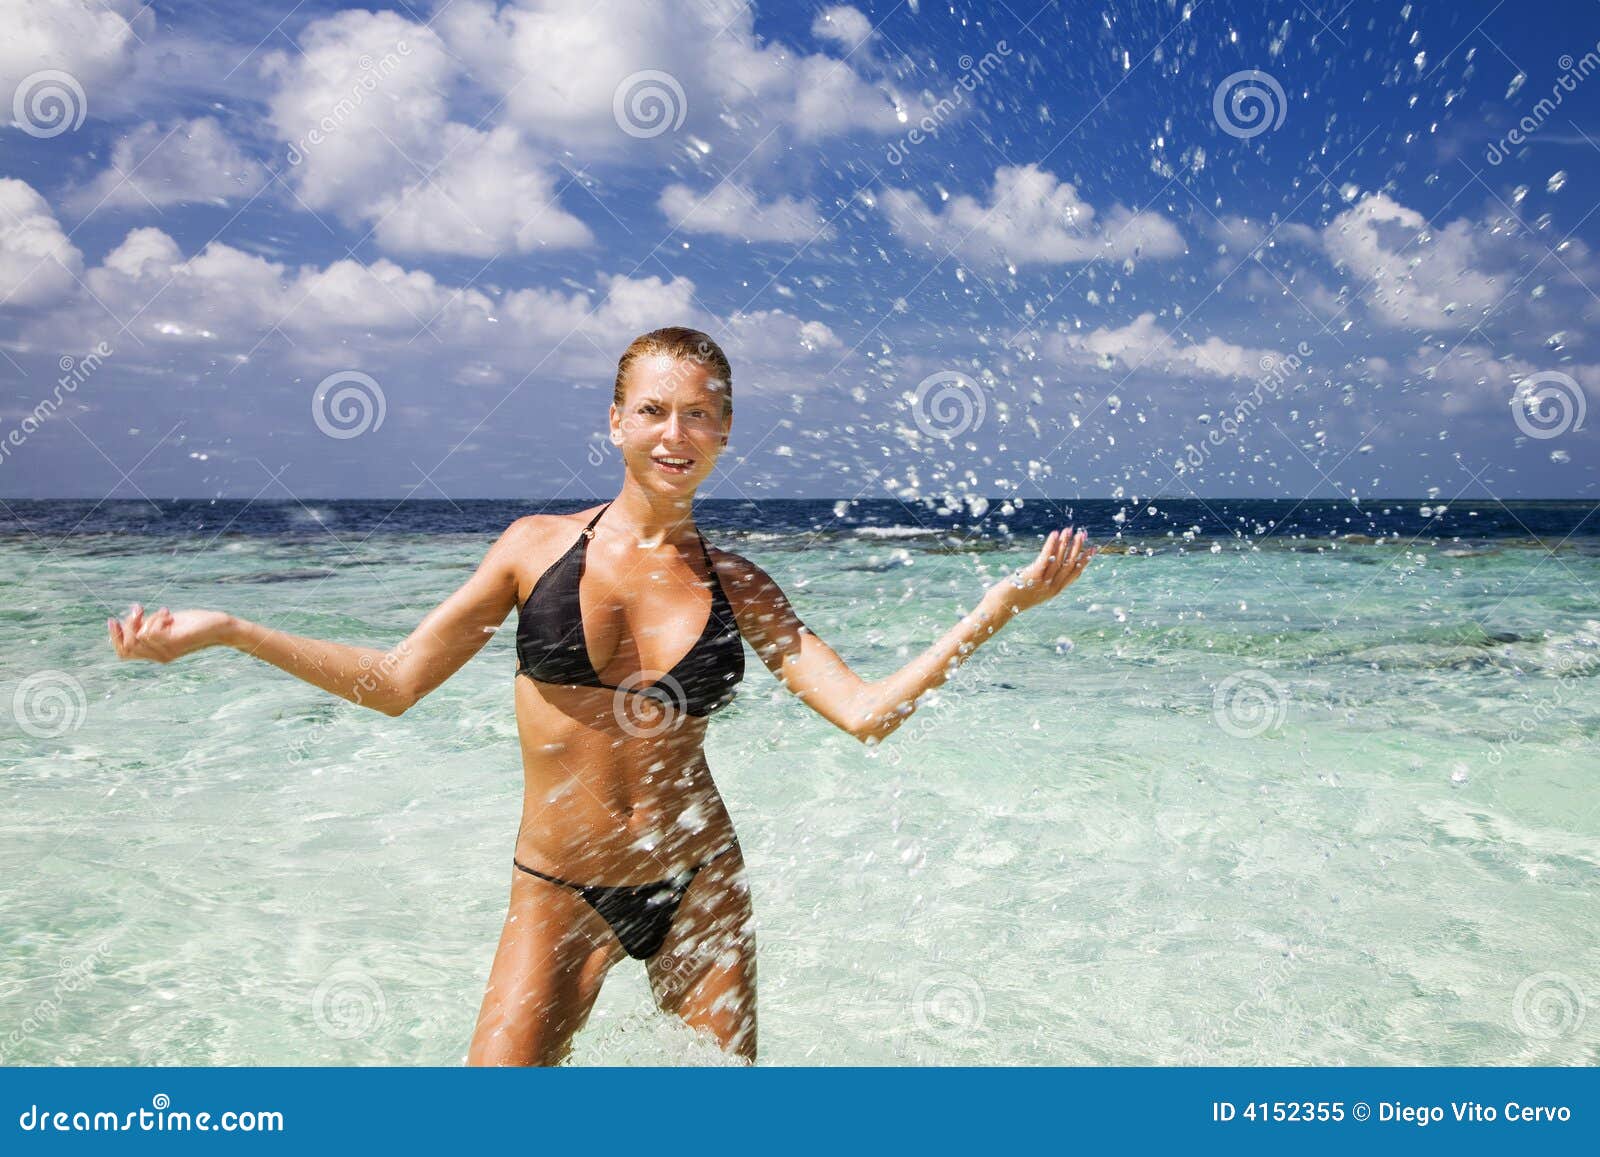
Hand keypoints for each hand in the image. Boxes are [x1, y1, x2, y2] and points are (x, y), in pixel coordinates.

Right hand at [108, 603, 232, 662]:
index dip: (114, 637)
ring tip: (164, 612)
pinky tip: (169, 614)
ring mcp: (167, 651)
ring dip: (147, 618)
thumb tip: (128, 619)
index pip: (124, 653)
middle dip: (128, 624)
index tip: (112, 619)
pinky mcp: (175, 643)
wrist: (220, 627)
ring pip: (139, 636)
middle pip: (127, 645)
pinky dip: (156, 619)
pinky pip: (151, 633)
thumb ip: (149, 625)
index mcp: (155, 653)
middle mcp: (159, 656)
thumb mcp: (166, 623)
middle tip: (140, 609)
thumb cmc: (195, 623)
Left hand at [990, 527, 1094, 614]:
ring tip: (1069, 530)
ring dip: (1065, 543)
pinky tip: (1055, 534)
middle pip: (1069, 564)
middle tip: (1082, 534)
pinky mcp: (1033, 576)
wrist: (1000, 607)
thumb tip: (1050, 564)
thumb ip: (1044, 579)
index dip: (1084, 561)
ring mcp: (1043, 582)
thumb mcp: (1034, 588)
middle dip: (1077, 548)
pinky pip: (1045, 558)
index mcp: (1055, 590)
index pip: (1075, 574)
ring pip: (1059, 560)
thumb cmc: (1014, 596)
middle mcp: (1052, 587)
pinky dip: (1051, 545)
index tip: (1092, 549)